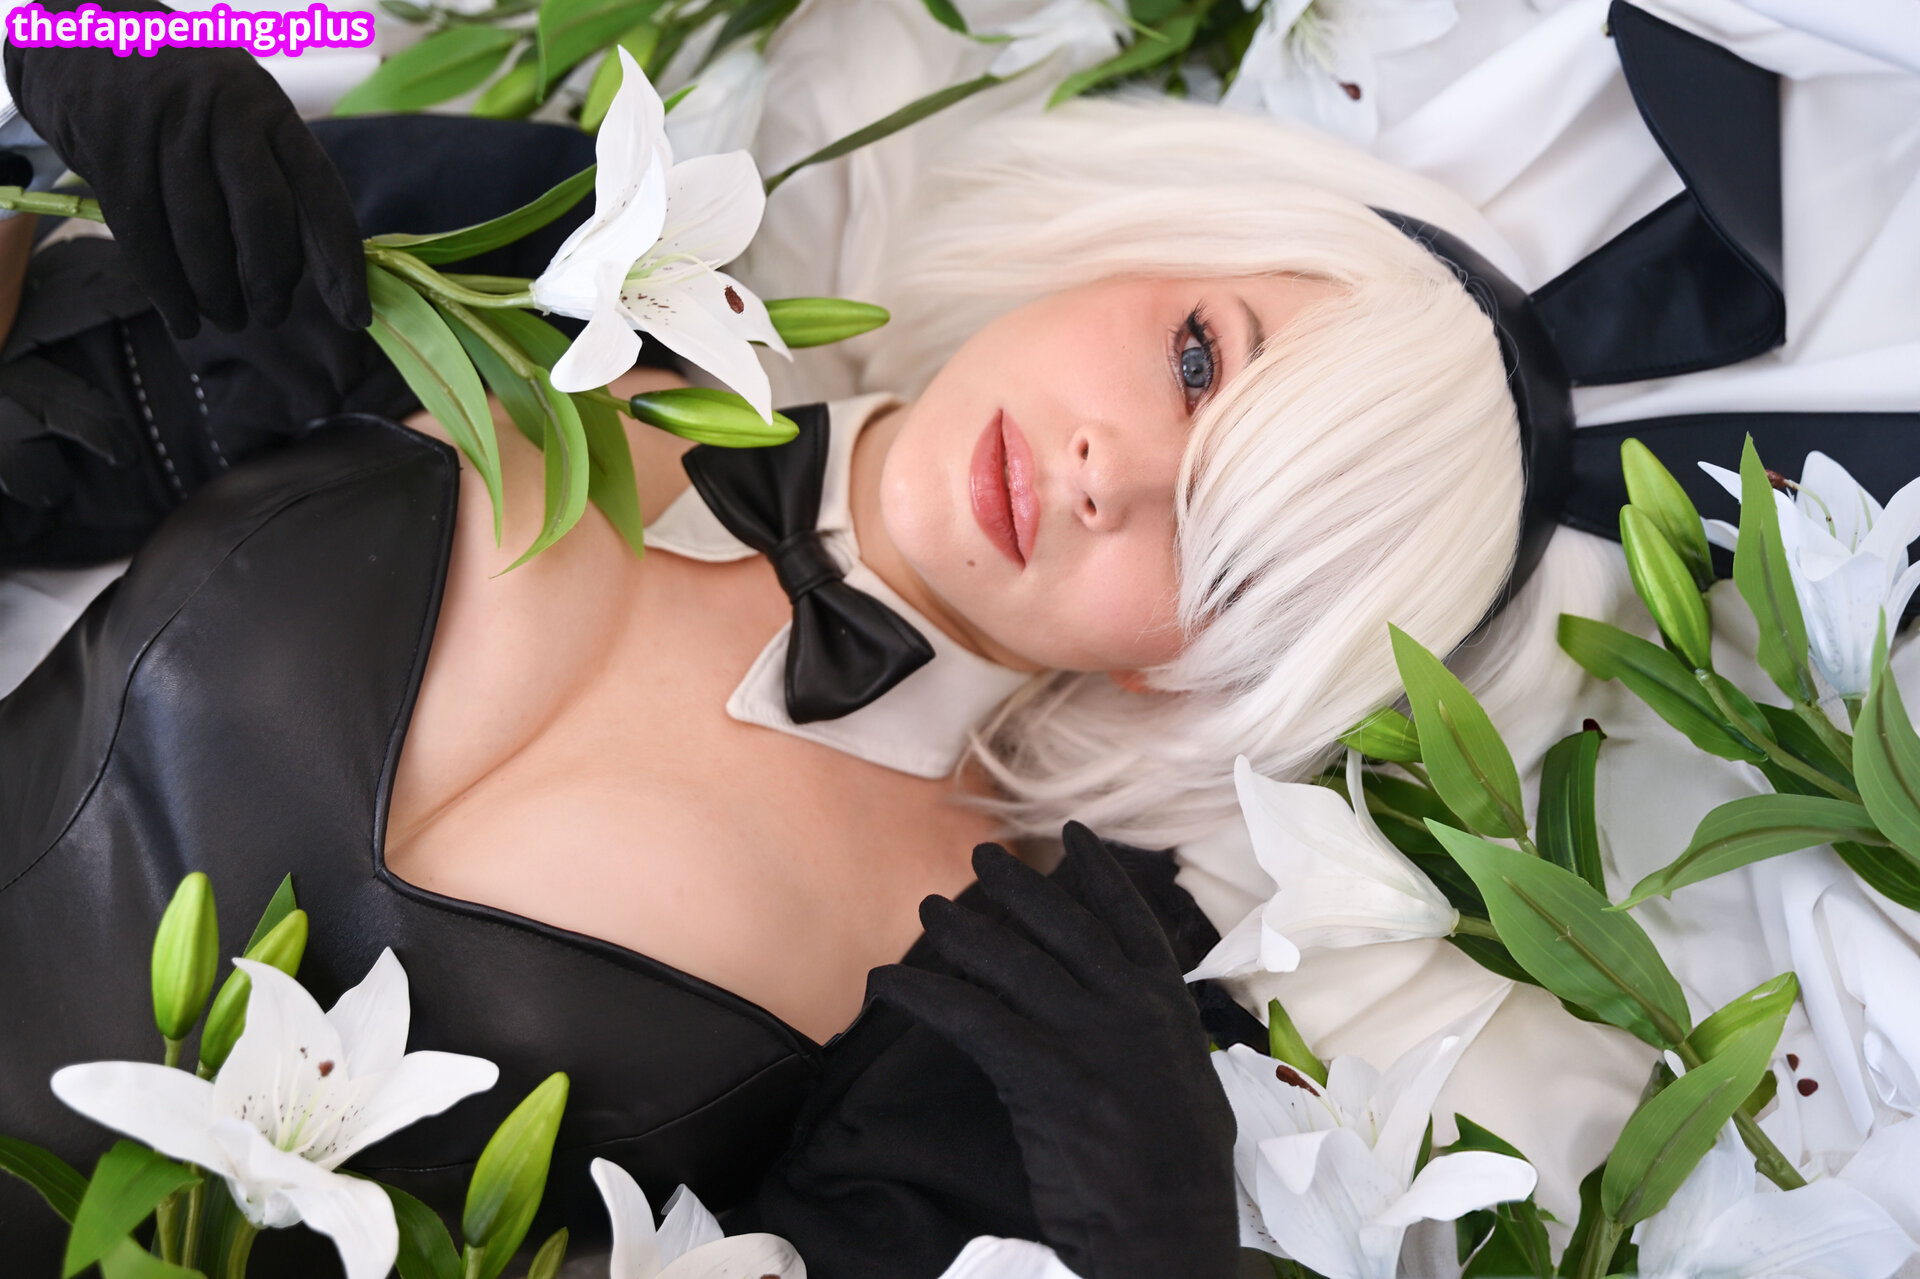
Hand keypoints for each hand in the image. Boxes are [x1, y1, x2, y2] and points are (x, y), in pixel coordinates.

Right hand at [4, 0, 368, 336]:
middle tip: (273, 315)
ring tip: (229, 318)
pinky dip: (166, 288)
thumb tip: (323, 268)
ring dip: (218, 292)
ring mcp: (164, 125)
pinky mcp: (111, 147)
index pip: (321, 193)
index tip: (355, 315)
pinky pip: (144, 234)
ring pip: (200, 231)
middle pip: (263, 214)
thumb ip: (278, 179)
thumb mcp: (240, 117)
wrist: (81, 34)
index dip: (341, 262)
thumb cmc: (181, 101)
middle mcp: (224, 111)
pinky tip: (185, 319)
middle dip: (272, 280)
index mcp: (271, 110)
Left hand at [867, 824, 1238, 1278]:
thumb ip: (1157, 1038)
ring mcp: (1086, 1036)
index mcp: (1167, 1004)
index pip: (1127, 919)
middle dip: (1018, 887)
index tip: (1072, 835)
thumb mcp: (1188, 1084)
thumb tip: (1137, 1016)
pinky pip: (970, 1018)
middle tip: (981, 857)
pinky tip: (888, 982)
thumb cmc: (1181, 1171)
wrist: (1169, 1227)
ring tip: (931, 909)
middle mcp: (1128, 1006)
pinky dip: (922, 995)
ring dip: (963, 931)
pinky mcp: (1042, 1074)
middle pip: (1062, 925)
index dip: (1098, 873)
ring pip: (1012, 963)